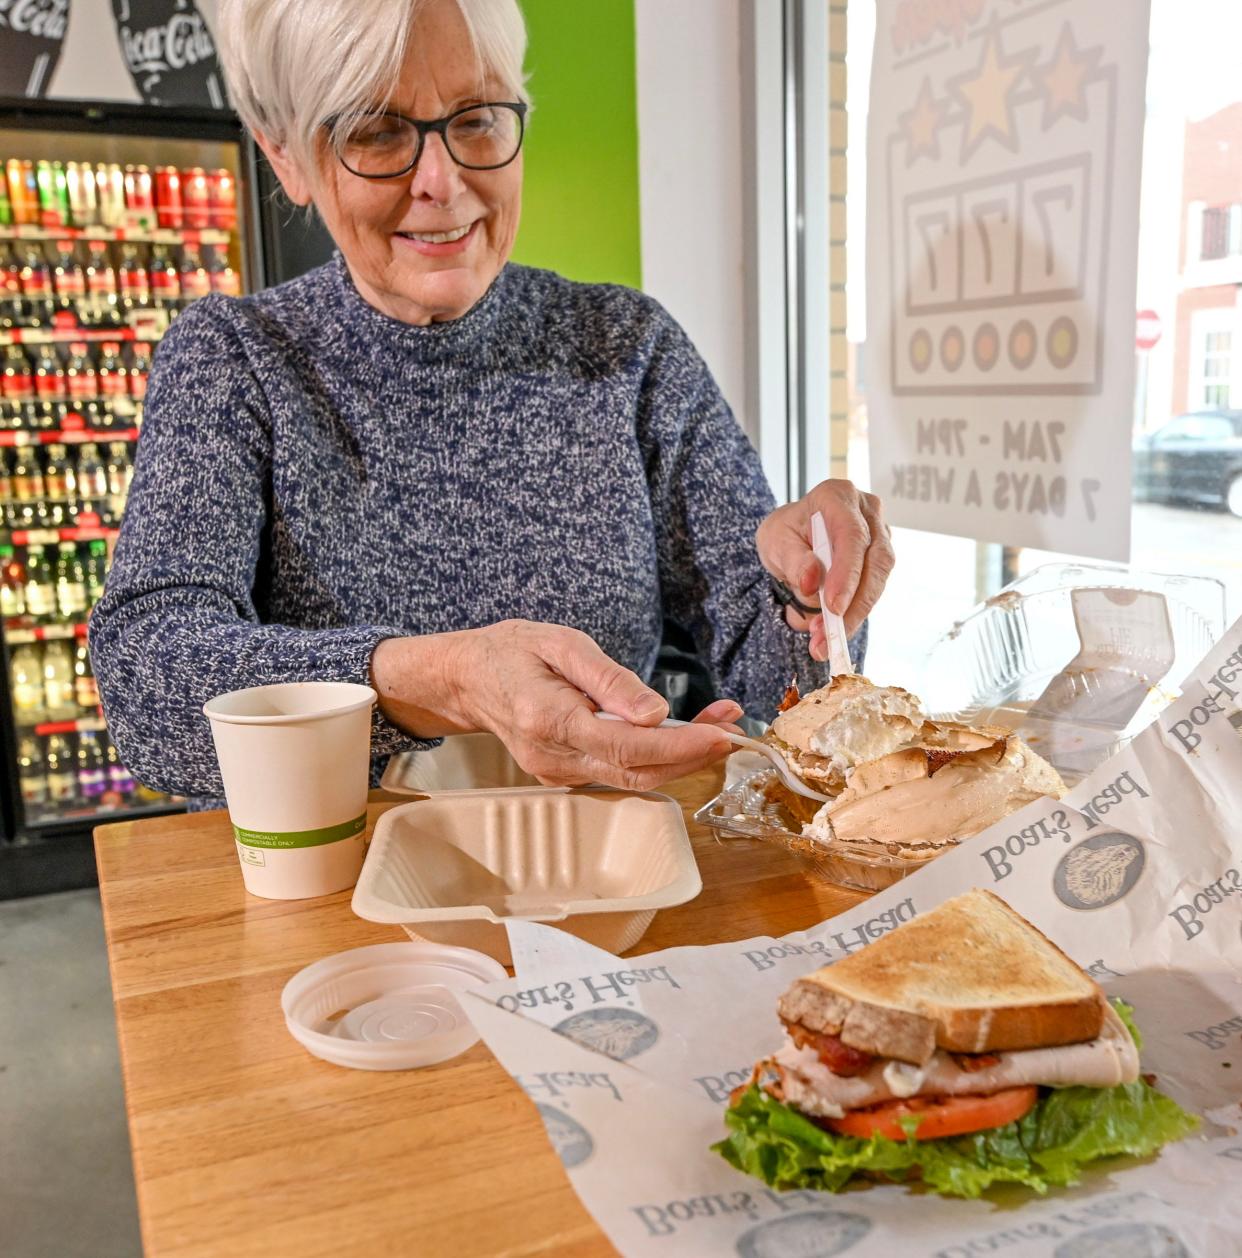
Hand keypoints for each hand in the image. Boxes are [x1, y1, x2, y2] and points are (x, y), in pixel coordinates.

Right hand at [371, 620, 740, 789]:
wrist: (467, 677)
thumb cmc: (513, 652)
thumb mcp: (563, 644)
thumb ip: (610, 680)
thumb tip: (657, 713)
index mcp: (550, 720)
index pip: (627, 748)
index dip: (680, 746)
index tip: (721, 733)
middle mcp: (554, 758)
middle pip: (638, 773)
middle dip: (692, 755)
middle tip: (733, 728)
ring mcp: (558, 773)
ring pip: (632, 777)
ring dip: (680, 756)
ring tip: (718, 724)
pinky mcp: (565, 774)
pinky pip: (618, 772)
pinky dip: (655, 757)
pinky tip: (680, 732)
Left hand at [755, 480, 894, 656]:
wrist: (794, 539)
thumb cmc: (786, 533)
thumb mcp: (775, 541)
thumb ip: (793, 559)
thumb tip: (813, 582)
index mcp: (838, 496)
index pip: (851, 535)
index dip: (847, 573)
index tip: (834, 606)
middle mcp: (867, 512)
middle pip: (875, 560)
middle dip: (854, 603)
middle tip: (829, 635)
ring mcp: (880, 535)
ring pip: (878, 580)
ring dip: (854, 615)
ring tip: (825, 642)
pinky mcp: (880, 560)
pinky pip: (872, 591)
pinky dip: (854, 615)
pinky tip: (832, 635)